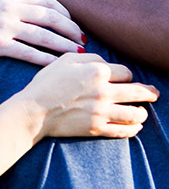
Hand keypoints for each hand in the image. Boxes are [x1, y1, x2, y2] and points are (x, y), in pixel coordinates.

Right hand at [0, 0, 84, 66]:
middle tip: (83, 38)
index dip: (63, 10)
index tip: (71, 21)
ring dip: (65, 45)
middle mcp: (7, 8)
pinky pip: (29, 53)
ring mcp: (3, 26)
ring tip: (78, 54)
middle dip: (71, 28)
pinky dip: (47, 60)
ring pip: (44, 36)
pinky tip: (57, 67)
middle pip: (51, 16)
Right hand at [18, 52, 158, 139]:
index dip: (125, 74)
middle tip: (155, 94)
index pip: (125, 72)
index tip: (123, 78)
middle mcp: (103, 91)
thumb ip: (89, 57)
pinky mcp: (98, 129)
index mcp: (96, 72)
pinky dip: (134, 129)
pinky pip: (125, 131)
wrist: (34, 111)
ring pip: (136, 114)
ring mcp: (102, 112)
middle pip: (138, 92)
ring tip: (142, 111)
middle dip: (150, 93)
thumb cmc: (46, 83)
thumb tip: (106, 62)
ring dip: (142, 112)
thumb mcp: (63, 61)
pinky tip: (135, 126)